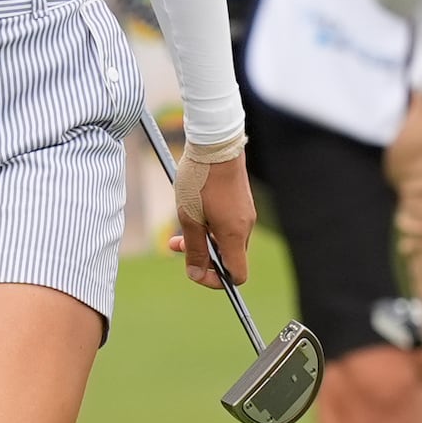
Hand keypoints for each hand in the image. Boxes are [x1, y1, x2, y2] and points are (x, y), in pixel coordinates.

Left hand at [168, 144, 256, 288]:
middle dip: (202, 256)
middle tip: (175, 244)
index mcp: (234, 234)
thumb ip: (193, 248)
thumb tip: (196, 274)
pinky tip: (192, 210)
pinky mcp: (241, 202)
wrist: (215, 143)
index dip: (217, 280)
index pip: (238, 274)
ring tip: (178, 228)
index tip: (195, 270)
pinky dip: (210, 225)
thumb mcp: (188, 217)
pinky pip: (228, 224)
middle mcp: (246, 226)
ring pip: (225, 239)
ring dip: (203, 239)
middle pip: (229, 257)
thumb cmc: (200, 179)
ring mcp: (245, 213)